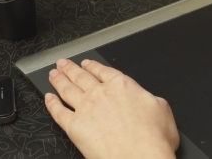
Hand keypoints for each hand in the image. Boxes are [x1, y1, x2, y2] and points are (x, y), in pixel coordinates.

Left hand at [45, 59, 178, 158]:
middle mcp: (101, 93)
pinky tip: (48, 98)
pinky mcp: (74, 127)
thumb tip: (147, 100)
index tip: (87, 63)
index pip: (103, 71)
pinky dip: (51, 104)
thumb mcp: (162, 109)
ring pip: (67, 89)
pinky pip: (58, 111)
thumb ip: (149, 99)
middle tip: (63, 63)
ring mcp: (85, 109)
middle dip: (71, 68)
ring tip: (53, 74)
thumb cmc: (152, 138)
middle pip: (81, 76)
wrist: (139, 158)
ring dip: (59, 80)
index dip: (93, 66)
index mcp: (123, 86)